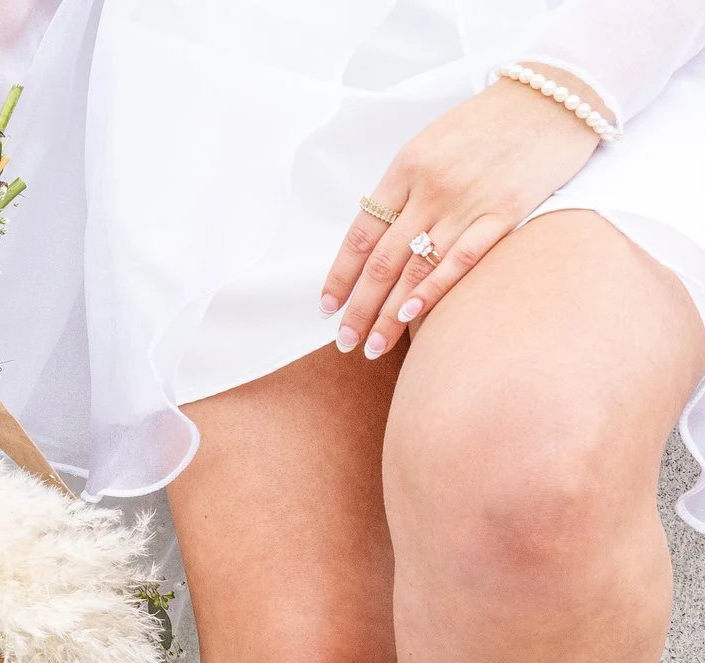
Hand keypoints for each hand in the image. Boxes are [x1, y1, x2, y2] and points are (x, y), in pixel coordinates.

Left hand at [322, 66, 607, 357]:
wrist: (556, 94)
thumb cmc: (489, 121)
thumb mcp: (433, 143)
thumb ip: (404, 188)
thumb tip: (378, 239)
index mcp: (406, 167)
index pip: (361, 235)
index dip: (340, 276)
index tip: (327, 307)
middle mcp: (431, 187)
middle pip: (382, 261)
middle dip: (359, 308)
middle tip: (343, 341)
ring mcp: (468, 201)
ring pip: (416, 269)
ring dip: (389, 314)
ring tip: (371, 346)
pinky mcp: (505, 211)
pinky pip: (461, 259)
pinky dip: (433, 290)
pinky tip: (411, 318)